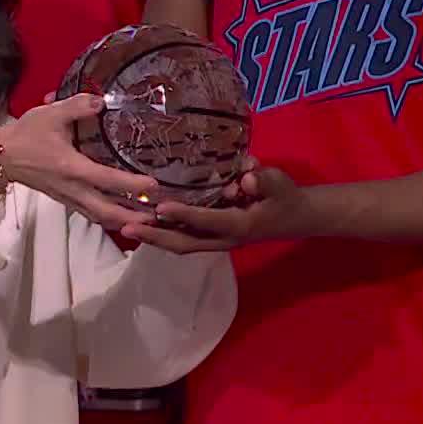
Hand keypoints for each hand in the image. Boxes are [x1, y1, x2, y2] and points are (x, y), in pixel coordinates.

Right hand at [0, 94, 160, 232]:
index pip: (107, 180)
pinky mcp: (65, 199)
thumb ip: (77, 106)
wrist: (2, 156)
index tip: (154, 186)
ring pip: (99, 217)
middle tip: (157, 217)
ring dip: (123, 221)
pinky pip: (90, 214)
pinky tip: (122, 215)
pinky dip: (108, 218)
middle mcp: (72, 188)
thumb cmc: (27, 135)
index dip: (131, 184)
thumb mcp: (50, 114)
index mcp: (72, 167)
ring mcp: (68, 197)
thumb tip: (101, 101)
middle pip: (106, 212)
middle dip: (133, 218)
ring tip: (146, 221)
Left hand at [126, 162, 315, 252]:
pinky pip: (185, 240)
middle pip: (185, 243)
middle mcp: (224, 238)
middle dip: (156, 236)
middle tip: (127, 228)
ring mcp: (217, 241)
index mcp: (240, 225)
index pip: (207, 221)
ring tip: (127, 228)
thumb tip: (245, 179)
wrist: (295, 217)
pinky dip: (165, 235)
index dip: (185, 215)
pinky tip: (146, 225)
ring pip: (182, 244)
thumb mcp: (279, 183)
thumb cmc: (284, 197)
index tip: (161, 208)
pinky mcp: (213, 237)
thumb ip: (263, 180)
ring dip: (155, 238)